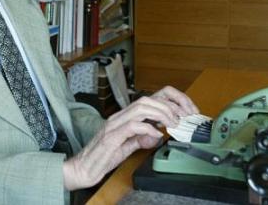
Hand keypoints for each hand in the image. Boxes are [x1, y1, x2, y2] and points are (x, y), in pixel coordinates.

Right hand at [63, 87, 197, 190]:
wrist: (83, 168)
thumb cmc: (103, 156)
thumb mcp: (128, 145)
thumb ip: (141, 137)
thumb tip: (156, 133)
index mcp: (125, 116)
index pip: (149, 98)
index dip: (170, 100)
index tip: (185, 110)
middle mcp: (119, 116)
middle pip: (147, 98)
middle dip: (170, 105)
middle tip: (183, 117)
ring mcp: (114, 125)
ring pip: (140, 107)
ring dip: (161, 113)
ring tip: (172, 124)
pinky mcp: (111, 137)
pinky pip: (131, 126)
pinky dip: (147, 128)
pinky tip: (155, 135)